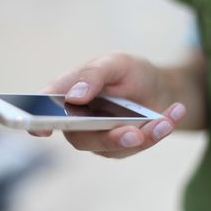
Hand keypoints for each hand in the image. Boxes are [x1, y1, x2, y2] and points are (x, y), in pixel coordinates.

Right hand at [32, 53, 186, 158]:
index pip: (44, 110)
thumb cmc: (131, 73)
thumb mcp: (115, 63)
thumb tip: (74, 96)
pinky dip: (157, 132)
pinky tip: (173, 113)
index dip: (36, 122)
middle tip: (132, 133)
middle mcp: (78, 120)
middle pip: (80, 138)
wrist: (162, 89)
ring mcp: (98, 137)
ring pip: (112, 147)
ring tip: (163, 121)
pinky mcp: (120, 148)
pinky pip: (135, 147)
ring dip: (142, 136)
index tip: (41, 130)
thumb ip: (93, 75)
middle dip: (107, 138)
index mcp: (67, 94)